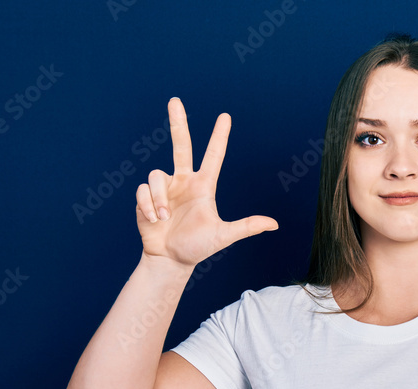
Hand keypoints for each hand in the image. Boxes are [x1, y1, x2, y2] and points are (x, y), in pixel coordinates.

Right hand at [135, 97, 277, 267]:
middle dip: (178, 122)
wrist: (170, 259)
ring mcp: (165, 187)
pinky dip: (149, 206)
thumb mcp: (223, 235)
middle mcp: (183, 181)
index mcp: (203, 186)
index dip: (219, 136)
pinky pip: (144, 190)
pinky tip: (155, 220)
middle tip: (175, 100)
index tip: (225, 117)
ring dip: (159, 199)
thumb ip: (246, 227)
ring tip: (165, 218)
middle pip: (181, 145)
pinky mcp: (146, 196)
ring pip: (156, 175)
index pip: (213, 155)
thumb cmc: (198, 247)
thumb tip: (274, 224)